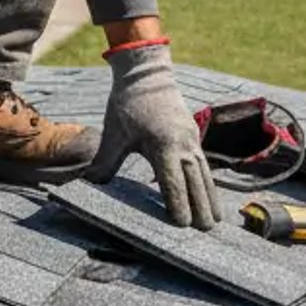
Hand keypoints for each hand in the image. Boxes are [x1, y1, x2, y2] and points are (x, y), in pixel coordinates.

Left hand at [86, 41, 218, 229]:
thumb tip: (89, 184)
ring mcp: (191, 139)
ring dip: (210, 197)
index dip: (178, 204)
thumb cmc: (129, 102)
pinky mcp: (193, 136)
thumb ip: (105, 161)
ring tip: (216, 222)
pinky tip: (210, 196)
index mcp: (163, 144)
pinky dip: (208, 183)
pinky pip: (203, 165)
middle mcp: (183, 144)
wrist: (147, 72)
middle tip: (205, 233)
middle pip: (195, 182)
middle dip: (201, 207)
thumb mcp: (114, 133)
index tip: (181, 225)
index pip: (172, 181)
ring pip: (204, 174)